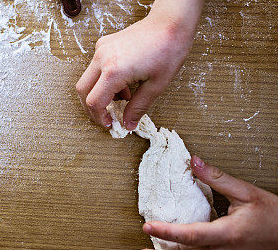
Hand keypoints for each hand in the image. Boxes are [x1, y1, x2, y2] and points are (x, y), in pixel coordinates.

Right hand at [76, 10, 194, 129]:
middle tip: (106, 116)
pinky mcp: (104, 44)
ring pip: (88, 78)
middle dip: (91, 107)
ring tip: (122, 98)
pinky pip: (95, 66)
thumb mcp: (156, 85)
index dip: (99, 117)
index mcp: (114, 71)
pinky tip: (123, 83)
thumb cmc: (167, 51)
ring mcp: (101, 49)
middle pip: (82, 89)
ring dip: (99, 92)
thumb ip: (139, 107)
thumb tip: (128, 124)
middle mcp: (102, 59)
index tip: (109, 124)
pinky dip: (103, 79)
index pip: (94, 101)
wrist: (169, 23)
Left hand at [144, 156, 277, 248]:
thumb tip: (194, 162)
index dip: (167, 231)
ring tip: (147, 247)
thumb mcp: (248, 193)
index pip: (191, 235)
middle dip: (162, 248)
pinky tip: (170, 246)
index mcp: (228, 233)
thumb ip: (218, 179)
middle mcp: (223, 249)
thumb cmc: (274, 216)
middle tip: (139, 244)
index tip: (148, 226)